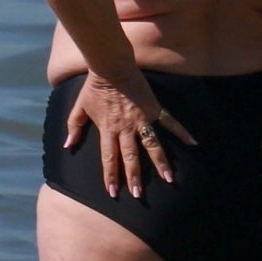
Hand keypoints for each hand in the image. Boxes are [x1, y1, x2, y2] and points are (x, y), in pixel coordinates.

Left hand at [66, 71, 195, 198]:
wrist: (111, 66)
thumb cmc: (94, 87)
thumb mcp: (79, 108)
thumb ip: (73, 127)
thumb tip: (67, 146)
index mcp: (108, 129)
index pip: (109, 158)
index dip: (110, 176)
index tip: (112, 192)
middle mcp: (126, 128)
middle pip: (131, 157)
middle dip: (134, 177)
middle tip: (138, 194)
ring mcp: (142, 119)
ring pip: (152, 145)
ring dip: (160, 163)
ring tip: (168, 179)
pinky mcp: (154, 108)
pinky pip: (170, 122)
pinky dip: (182, 132)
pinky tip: (193, 143)